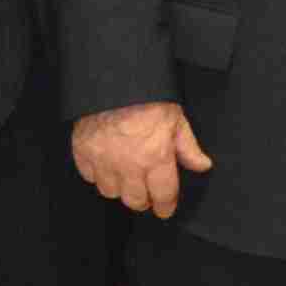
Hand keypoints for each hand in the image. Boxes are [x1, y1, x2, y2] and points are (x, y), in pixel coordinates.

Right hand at [71, 101, 211, 215]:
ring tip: (126, 175)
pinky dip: (98, 174)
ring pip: (110, 192)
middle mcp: (129, 165)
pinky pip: (90, 177)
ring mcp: (103, 160)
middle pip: (135, 201)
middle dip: (144, 200)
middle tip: (147, 192)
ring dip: (120, 188)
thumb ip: (188, 147)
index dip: (166, 206)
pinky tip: (106, 163)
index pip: (163, 196)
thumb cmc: (148, 96)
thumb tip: (202, 165)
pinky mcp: (83, 152)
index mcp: (156, 157)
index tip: (165, 208)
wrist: (114, 78)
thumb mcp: (176, 118)